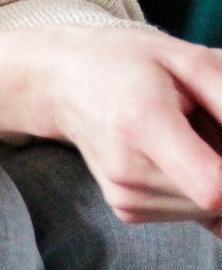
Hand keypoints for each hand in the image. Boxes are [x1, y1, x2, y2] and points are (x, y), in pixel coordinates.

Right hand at [30, 27, 221, 230]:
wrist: (62, 82)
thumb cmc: (130, 62)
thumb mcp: (190, 59)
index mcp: (144, 124)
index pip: (216, 188)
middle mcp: (129, 173)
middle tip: (204, 122)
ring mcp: (126, 197)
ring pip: (214, 208)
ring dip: (218, 173)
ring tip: (190, 134)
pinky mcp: (128, 210)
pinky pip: (194, 210)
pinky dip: (201, 185)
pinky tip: (179, 153)